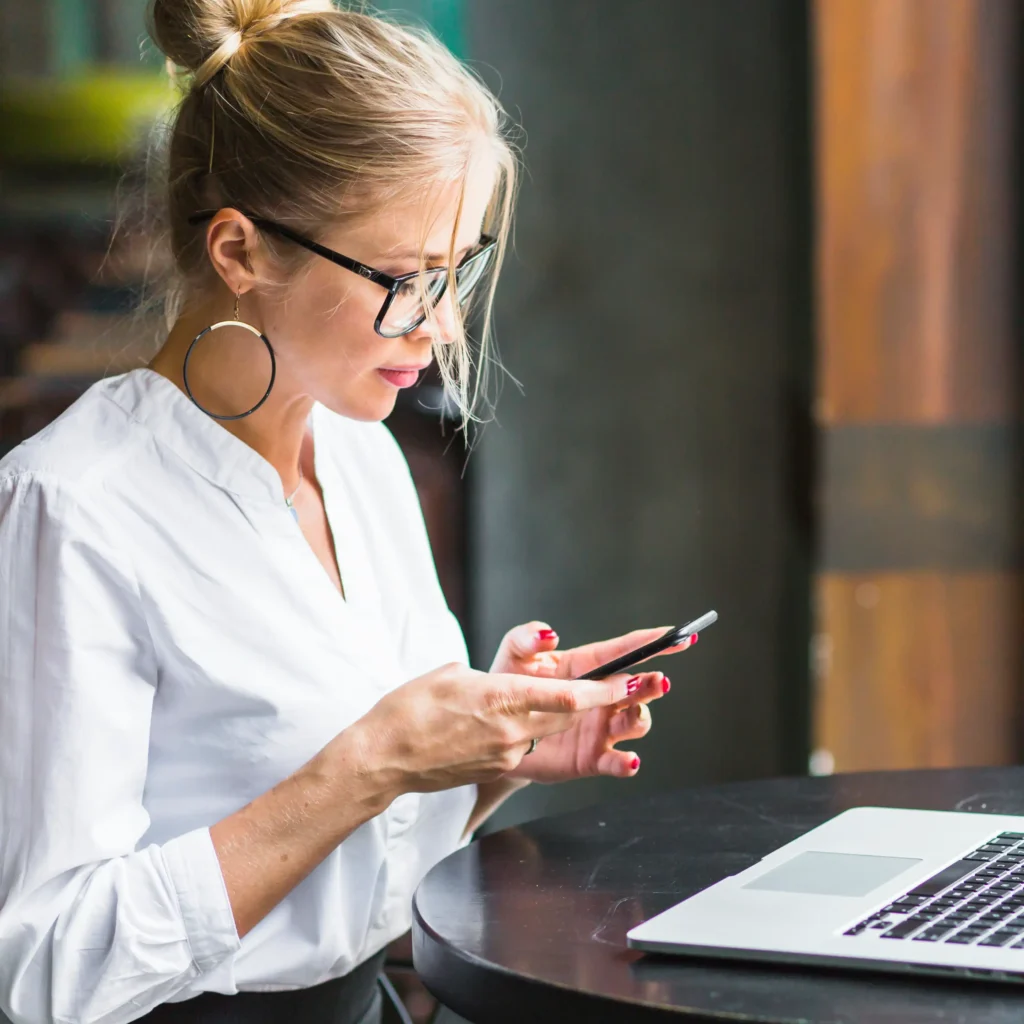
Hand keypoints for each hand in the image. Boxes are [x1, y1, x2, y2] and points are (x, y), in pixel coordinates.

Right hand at [343, 661, 639, 799]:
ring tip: (573, 701)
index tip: (632, 680)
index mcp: (501, 699)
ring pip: (549, 732)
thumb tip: (503, 682)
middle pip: (569, 717)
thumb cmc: (407, 709)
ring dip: (564, 717)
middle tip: (631, 687)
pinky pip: (523, 746)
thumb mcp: (449, 674)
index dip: (605, 690)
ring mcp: (504, 755)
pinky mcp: (494, 769)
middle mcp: (510, 731)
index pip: (567, 697)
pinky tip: (512, 721)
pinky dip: (528, 731)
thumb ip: (488, 676)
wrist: (381, 760)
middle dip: (601, 703)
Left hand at [490, 623, 696, 782]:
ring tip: (635, 712)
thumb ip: (526, 639)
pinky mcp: (592, 757)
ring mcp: (600, 727)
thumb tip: (549, 633)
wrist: (494, 733)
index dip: (652, 642)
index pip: (624, 651)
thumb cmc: (508, 687)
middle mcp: (601, 697)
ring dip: (641, 716)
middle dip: (651, 683)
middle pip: (637, 687)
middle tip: (657, 680)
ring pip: (635, 721)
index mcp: (587, 667)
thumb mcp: (513, 657)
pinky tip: (629, 760)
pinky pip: (615, 761)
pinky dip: (626, 762)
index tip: (678, 635)